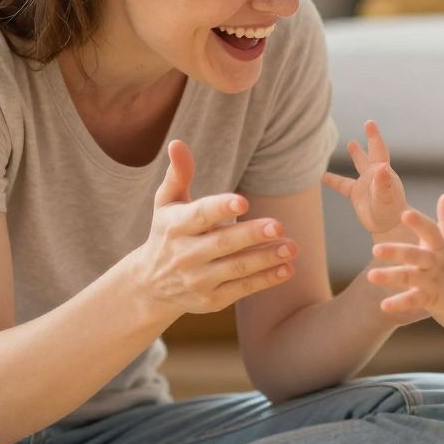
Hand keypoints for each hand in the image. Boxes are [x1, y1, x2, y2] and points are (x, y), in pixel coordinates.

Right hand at [132, 140, 296, 316]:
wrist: (151, 285)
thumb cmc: (167, 233)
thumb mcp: (166, 203)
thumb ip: (178, 175)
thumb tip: (178, 143)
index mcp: (174, 226)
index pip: (199, 216)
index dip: (220, 208)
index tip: (243, 201)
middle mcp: (184, 255)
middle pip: (222, 244)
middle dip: (251, 235)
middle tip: (279, 225)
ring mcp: (198, 280)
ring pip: (236, 269)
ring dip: (266, 259)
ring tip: (292, 247)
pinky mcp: (212, 300)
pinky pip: (242, 289)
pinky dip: (266, 280)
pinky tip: (287, 269)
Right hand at [322, 120, 406, 238]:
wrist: (388, 227)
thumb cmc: (390, 213)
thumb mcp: (386, 198)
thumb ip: (383, 183)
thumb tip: (383, 166)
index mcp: (383, 172)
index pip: (379, 149)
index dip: (374, 136)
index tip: (369, 123)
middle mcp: (376, 175)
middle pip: (372, 153)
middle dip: (371, 138)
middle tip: (369, 123)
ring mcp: (366, 184)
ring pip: (360, 166)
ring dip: (357, 155)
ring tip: (352, 143)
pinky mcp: (357, 195)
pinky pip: (342, 185)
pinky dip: (332, 180)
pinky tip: (322, 176)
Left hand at [367, 194, 443, 319]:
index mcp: (442, 246)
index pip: (430, 231)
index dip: (418, 223)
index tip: (404, 214)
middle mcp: (435, 262)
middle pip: (414, 256)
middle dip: (396, 252)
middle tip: (375, 249)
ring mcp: (432, 281)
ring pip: (409, 278)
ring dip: (390, 277)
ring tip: (371, 276)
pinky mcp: (431, 298)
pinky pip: (413, 301)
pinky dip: (399, 304)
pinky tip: (383, 305)